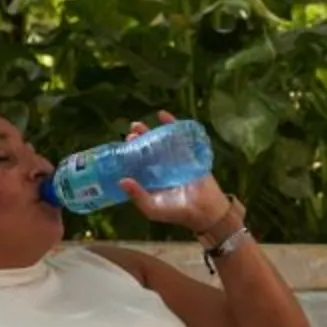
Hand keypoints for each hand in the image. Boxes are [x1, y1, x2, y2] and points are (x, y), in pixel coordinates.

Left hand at [118, 111, 232, 234]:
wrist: (205, 210)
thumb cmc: (176, 212)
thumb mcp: (153, 208)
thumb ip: (138, 196)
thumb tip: (121, 181)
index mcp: (149, 180)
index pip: (135, 163)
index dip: (128, 154)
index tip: (122, 146)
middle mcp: (159, 168)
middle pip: (145, 149)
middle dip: (137, 140)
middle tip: (131, 134)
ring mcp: (173, 159)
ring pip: (159, 141)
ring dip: (149, 131)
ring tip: (138, 125)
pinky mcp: (188, 152)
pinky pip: (178, 136)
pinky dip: (171, 124)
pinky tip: (162, 115)